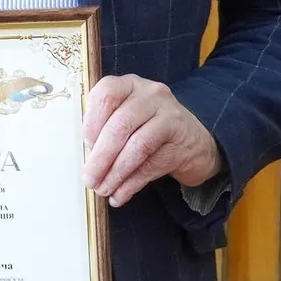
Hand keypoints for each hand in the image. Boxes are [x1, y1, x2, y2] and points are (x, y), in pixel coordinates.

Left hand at [82, 75, 221, 206]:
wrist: (195, 142)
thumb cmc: (150, 128)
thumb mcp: (128, 117)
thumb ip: (106, 128)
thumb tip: (86, 158)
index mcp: (130, 85)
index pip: (106, 93)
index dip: (92, 122)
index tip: (86, 145)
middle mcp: (151, 95)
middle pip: (120, 125)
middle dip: (101, 157)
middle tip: (89, 178)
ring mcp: (170, 116)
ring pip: (137, 147)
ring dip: (115, 173)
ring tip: (103, 189)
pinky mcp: (181, 141)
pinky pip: (151, 165)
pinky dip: (131, 184)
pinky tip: (120, 195)